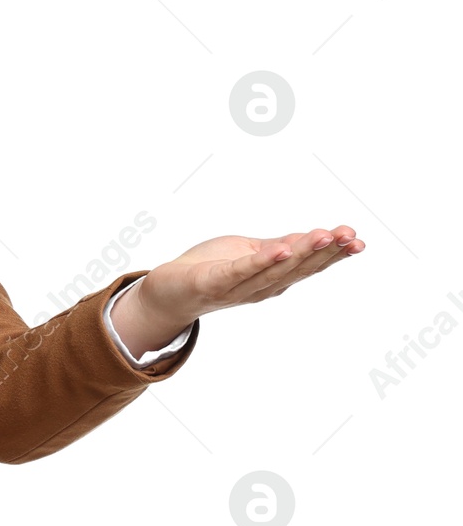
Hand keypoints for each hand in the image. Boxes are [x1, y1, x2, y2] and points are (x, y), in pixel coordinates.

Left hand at [120, 227, 365, 350]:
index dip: (334, 254)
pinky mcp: (214, 284)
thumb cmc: (211, 268)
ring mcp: (238, 288)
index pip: (308, 265)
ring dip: (302, 253)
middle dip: (326, 251)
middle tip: (349, 235)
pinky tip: (280, 250)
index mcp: (273, 279)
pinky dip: (261, 262)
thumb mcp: (251, 252)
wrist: (168, 290)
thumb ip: (280, 247)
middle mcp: (261, 288)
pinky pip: (241, 272)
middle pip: (298, 268)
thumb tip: (316, 236)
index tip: (358, 239)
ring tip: (323, 235)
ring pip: (275, 270)